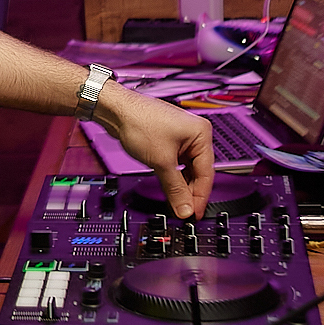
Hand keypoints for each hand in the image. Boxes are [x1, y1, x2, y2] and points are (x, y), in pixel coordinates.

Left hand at [101, 87, 214, 218]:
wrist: (116, 110)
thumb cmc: (139, 121)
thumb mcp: (161, 162)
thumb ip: (175, 189)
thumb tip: (185, 208)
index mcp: (201, 134)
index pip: (207, 173)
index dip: (201, 197)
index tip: (195, 214)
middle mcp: (194, 134)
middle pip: (198, 171)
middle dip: (191, 192)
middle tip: (184, 211)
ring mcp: (181, 137)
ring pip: (187, 169)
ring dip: (181, 186)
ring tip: (176, 204)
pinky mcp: (168, 140)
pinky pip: (176, 163)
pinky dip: (173, 176)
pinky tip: (170, 189)